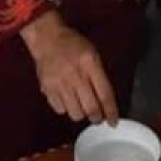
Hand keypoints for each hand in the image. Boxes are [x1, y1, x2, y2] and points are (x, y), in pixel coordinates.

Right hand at [22, 11, 118, 125]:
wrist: (46, 38)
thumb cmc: (73, 44)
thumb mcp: (92, 54)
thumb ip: (100, 76)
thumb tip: (106, 102)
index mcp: (90, 64)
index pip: (105, 94)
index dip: (111, 111)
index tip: (113, 122)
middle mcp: (75, 75)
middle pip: (91, 108)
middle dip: (97, 118)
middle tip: (98, 118)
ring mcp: (60, 83)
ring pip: (75, 113)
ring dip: (81, 113)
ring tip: (81, 106)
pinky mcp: (47, 89)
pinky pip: (60, 110)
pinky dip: (66, 108)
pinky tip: (66, 99)